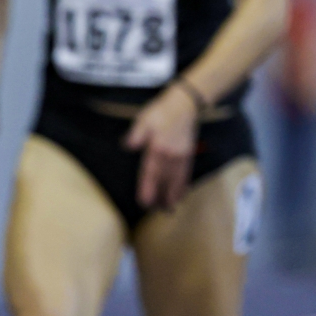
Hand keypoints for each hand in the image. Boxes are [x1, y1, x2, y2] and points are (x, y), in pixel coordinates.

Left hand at [124, 84, 199, 209]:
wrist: (185, 104)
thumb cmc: (161, 111)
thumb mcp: (144, 119)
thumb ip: (136, 135)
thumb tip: (127, 146)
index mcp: (157, 148)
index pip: (151, 173)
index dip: (148, 189)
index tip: (144, 202)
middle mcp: (171, 155)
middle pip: (165, 181)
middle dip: (161, 197)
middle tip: (156, 211)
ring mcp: (181, 155)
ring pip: (177, 180)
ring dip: (173, 195)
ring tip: (169, 208)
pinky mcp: (189, 154)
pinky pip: (186, 174)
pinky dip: (183, 186)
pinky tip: (181, 194)